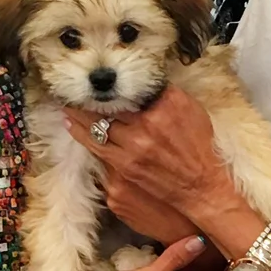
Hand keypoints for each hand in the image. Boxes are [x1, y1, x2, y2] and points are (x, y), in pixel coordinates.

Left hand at [67, 87, 246, 225]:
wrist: (203, 189)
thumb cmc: (201, 150)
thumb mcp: (194, 112)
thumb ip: (169, 97)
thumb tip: (147, 84)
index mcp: (167, 105)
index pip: (134, 87)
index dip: (116, 83)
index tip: (105, 81)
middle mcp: (148, 124)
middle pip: (111, 104)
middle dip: (91, 97)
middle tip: (75, 88)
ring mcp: (134, 149)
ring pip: (97, 126)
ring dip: (79, 114)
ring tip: (67, 105)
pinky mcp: (124, 170)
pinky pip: (97, 148)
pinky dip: (82, 134)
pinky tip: (73, 126)